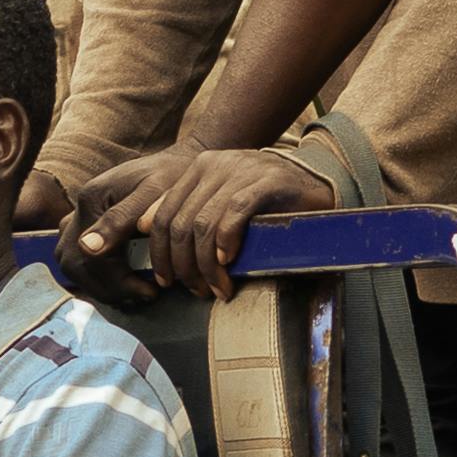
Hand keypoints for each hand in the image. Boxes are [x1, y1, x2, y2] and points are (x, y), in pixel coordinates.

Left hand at [61, 140, 325, 301]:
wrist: (313, 178)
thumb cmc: (264, 198)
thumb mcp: (219, 200)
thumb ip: (185, 209)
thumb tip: (143, 225)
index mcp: (197, 169)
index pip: (162, 214)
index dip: (159, 253)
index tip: (166, 282)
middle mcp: (214, 165)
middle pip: (180, 224)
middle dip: (184, 266)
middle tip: (198, 291)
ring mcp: (240, 170)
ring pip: (203, 224)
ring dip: (207, 265)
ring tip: (218, 288)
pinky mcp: (267, 181)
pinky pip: (235, 212)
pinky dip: (227, 241)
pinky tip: (229, 262)